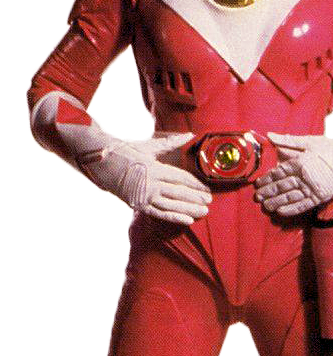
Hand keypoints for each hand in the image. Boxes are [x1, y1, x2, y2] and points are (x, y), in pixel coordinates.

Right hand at [81, 131, 212, 223]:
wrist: (100, 161)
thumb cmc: (125, 151)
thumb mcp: (148, 145)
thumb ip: (171, 143)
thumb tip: (190, 134)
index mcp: (154, 167)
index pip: (181, 178)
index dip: (196, 185)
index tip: (208, 189)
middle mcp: (150, 183)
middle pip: (179, 193)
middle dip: (196, 198)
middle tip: (209, 202)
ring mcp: (143, 195)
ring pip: (171, 205)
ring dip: (188, 210)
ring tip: (203, 212)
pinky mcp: (137, 204)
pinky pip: (159, 213)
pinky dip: (173, 217)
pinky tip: (187, 220)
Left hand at [254, 131, 332, 214]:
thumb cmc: (331, 146)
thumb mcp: (309, 141)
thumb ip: (288, 140)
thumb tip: (270, 135)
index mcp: (301, 162)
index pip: (279, 173)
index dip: (267, 179)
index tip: (258, 184)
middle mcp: (305, 176)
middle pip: (282, 186)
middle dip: (268, 192)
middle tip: (257, 197)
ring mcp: (313, 188)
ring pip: (290, 197)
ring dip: (276, 202)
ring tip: (266, 206)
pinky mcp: (321, 196)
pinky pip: (303, 205)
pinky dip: (291, 209)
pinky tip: (281, 211)